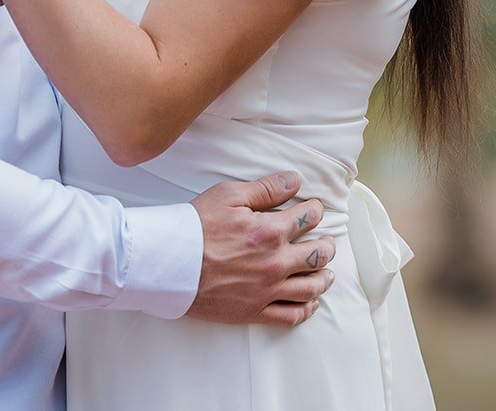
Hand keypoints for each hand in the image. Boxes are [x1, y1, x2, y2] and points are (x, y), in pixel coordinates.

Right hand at [187, 171, 336, 326]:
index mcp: (270, 231)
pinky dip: (306, 309)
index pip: (308, 219)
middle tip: (326, 242)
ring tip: (327, 272)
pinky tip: (310, 302)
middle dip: (327, 245)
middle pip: (318, 255)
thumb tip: (294, 180)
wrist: (168, 264)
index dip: (315, 211)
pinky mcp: (254, 311)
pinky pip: (291, 315)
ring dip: (324, 278)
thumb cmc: (194, 226)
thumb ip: (265, 189)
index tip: (315, 210)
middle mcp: (275, 262)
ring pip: (311, 287)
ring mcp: (267, 290)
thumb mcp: (228, 196)